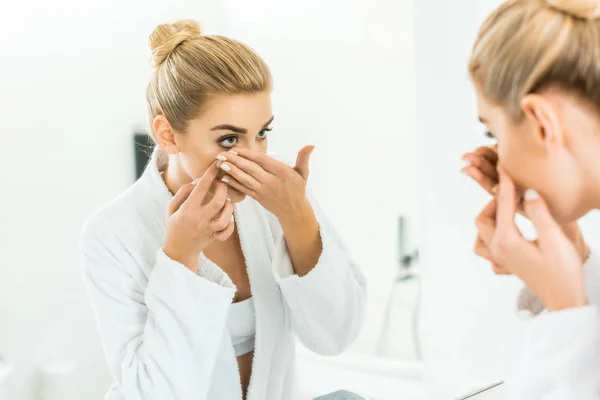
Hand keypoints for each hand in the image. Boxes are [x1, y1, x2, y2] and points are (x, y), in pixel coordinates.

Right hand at [162, 162, 234, 271]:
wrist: (178, 251)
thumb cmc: (174, 226)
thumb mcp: (171, 208)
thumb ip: (182, 194)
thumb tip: (196, 182)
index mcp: (187, 209)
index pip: (200, 188)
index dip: (210, 174)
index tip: (216, 164)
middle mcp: (199, 219)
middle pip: (218, 201)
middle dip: (223, 189)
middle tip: (222, 184)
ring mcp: (208, 229)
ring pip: (225, 217)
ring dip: (229, 206)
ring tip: (225, 201)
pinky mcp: (214, 238)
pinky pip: (227, 231)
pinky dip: (230, 224)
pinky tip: (228, 218)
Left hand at [215, 145, 315, 220]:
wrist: (294, 211)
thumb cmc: (298, 188)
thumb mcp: (303, 173)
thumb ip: (304, 158)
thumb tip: (311, 145)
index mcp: (282, 172)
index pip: (262, 160)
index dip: (248, 154)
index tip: (236, 148)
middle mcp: (271, 181)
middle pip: (250, 169)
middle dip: (234, 161)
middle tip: (221, 153)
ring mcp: (263, 190)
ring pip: (245, 179)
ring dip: (231, 171)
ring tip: (219, 163)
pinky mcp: (257, 198)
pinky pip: (243, 189)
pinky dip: (233, 183)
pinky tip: (223, 178)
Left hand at [463, 145, 588, 271]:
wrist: (564, 300)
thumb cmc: (563, 271)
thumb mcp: (555, 239)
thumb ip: (539, 213)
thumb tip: (526, 191)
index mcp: (506, 240)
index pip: (502, 205)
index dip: (505, 184)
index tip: (505, 168)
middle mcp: (497, 249)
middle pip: (483, 218)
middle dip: (495, 203)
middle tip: (514, 195)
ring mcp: (499, 258)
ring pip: (481, 232)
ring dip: (491, 218)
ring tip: (510, 211)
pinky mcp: (505, 263)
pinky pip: (486, 246)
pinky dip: (491, 235)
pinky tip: (508, 231)